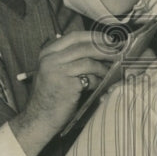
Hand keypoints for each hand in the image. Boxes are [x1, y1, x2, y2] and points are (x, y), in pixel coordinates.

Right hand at [9, 31, 116, 155]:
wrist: (38, 119)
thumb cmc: (49, 97)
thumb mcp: (53, 72)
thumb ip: (69, 60)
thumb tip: (98, 50)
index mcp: (47, 53)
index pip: (74, 37)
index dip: (94, 36)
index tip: (109, 39)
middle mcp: (50, 59)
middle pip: (83, 46)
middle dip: (104, 48)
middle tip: (118, 52)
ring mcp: (57, 71)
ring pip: (88, 62)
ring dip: (103, 67)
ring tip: (111, 71)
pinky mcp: (66, 85)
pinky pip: (90, 79)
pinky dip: (98, 81)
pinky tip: (101, 86)